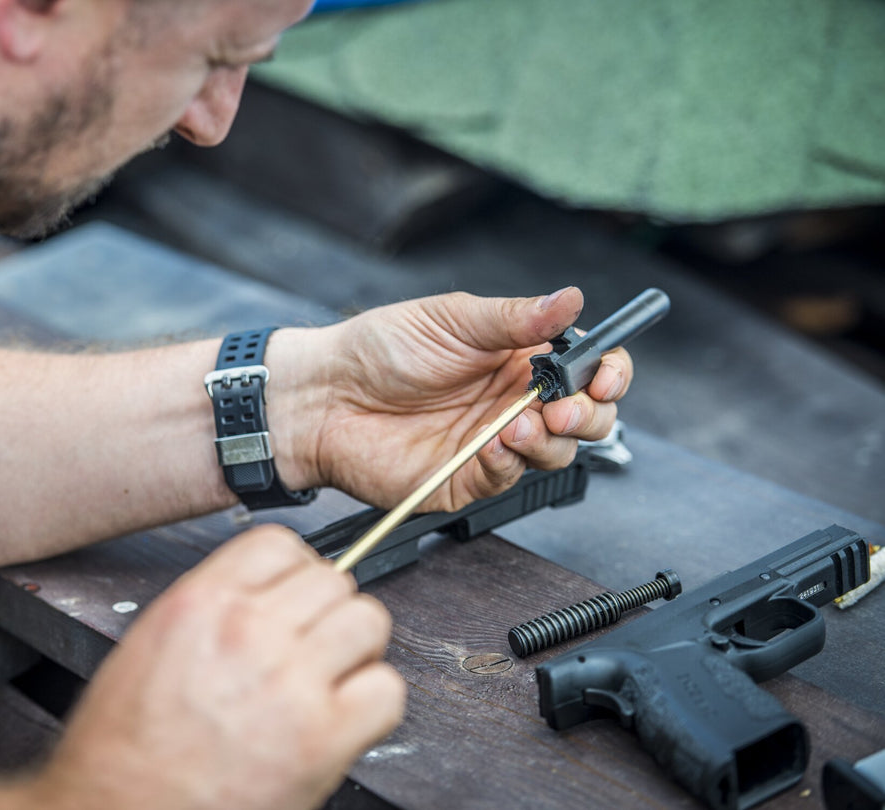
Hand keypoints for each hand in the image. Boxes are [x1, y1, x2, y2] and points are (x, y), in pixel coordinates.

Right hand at [28, 526, 404, 809]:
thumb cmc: (125, 745)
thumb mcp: (153, 641)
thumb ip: (214, 605)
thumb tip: (266, 592)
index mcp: (203, 602)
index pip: (282, 544)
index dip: (296, 570)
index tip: (295, 594)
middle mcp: (250, 632)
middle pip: (333, 580)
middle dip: (326, 611)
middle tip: (312, 643)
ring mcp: (291, 682)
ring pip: (368, 623)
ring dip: (356, 649)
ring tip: (331, 677)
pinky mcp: (323, 738)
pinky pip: (386, 691)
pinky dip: (373, 703)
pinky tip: (343, 717)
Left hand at [269, 287, 631, 511]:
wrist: (326, 395)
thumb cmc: (379, 349)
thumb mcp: (452, 319)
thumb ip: (516, 318)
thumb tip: (571, 299)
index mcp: (518, 357)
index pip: (586, 369)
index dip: (608, 374)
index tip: (605, 376)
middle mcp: (513, 401)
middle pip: (585, 417)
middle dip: (590, 414)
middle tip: (564, 407)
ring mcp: (493, 442)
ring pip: (555, 454)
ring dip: (550, 440)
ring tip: (517, 422)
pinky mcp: (467, 478)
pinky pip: (508, 479)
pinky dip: (510, 463)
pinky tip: (491, 444)